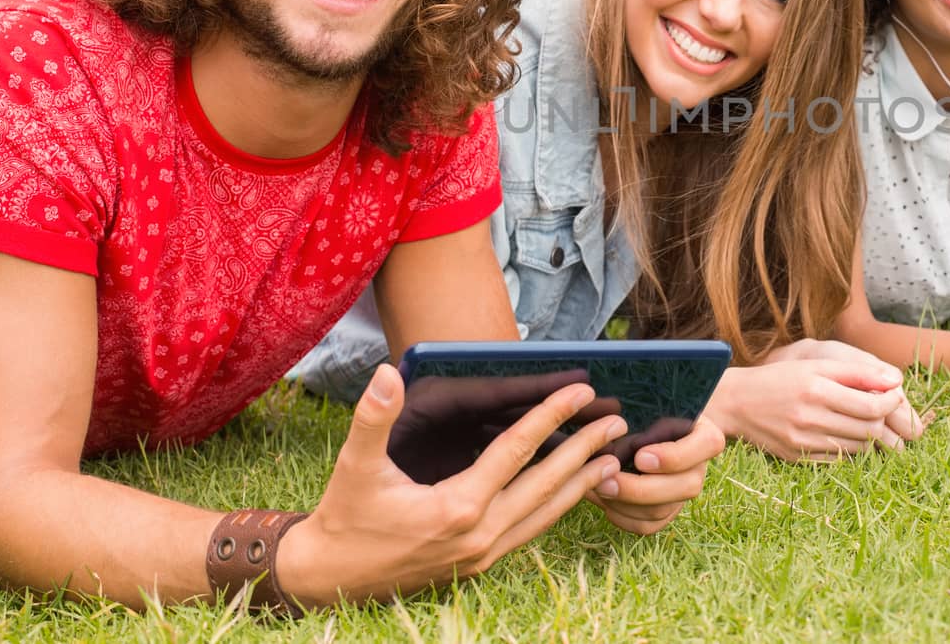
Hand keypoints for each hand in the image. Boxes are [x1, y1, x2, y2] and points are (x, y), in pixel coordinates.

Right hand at [278, 364, 623, 605]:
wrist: (331, 576)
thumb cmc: (345, 516)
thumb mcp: (355, 465)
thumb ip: (373, 418)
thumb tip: (386, 374)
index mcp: (457, 506)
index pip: (517, 452)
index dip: (551, 417)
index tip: (582, 392)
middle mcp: (480, 534)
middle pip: (546, 484)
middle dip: (585, 450)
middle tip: (618, 423)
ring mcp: (484, 554)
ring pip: (546, 514)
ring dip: (580, 485)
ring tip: (612, 460)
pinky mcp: (481, 564)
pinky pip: (531, 531)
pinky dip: (556, 508)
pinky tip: (571, 493)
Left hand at [586, 418, 725, 534]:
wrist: (652, 427)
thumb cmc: (649, 409)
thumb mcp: (652, 403)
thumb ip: (644, 413)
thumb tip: (610, 425)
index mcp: (706, 436)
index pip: (705, 447)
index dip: (673, 457)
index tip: (640, 456)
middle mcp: (700, 469)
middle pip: (683, 488)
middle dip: (639, 489)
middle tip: (605, 480)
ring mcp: (683, 493)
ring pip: (661, 511)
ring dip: (625, 504)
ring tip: (596, 487)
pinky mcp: (667, 512)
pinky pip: (648, 526)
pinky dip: (623, 518)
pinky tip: (604, 501)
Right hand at [705, 340, 924, 460]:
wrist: (737, 402)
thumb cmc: (782, 378)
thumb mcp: (816, 365)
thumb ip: (858, 372)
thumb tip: (897, 380)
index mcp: (816, 390)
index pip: (871, 406)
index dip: (890, 403)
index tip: (893, 395)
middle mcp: (809, 418)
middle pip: (868, 429)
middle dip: (884, 421)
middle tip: (883, 410)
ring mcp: (803, 442)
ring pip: (858, 448)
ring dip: (869, 435)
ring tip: (864, 420)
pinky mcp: (798, 458)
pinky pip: (839, 459)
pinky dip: (850, 448)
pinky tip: (844, 432)